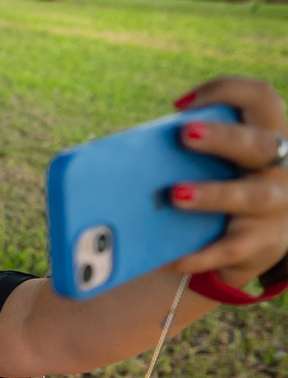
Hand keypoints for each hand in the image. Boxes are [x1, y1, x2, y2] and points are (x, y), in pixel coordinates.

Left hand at [167, 77, 287, 285]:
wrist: (261, 240)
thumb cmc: (228, 186)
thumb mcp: (226, 162)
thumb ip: (196, 150)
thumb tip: (131, 155)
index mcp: (268, 135)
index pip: (262, 98)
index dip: (229, 91)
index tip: (182, 104)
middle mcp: (280, 167)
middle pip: (258, 144)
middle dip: (221, 137)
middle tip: (183, 133)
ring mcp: (275, 205)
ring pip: (248, 196)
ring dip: (211, 194)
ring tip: (175, 195)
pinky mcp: (261, 243)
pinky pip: (227, 249)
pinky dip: (195, 255)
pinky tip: (164, 259)